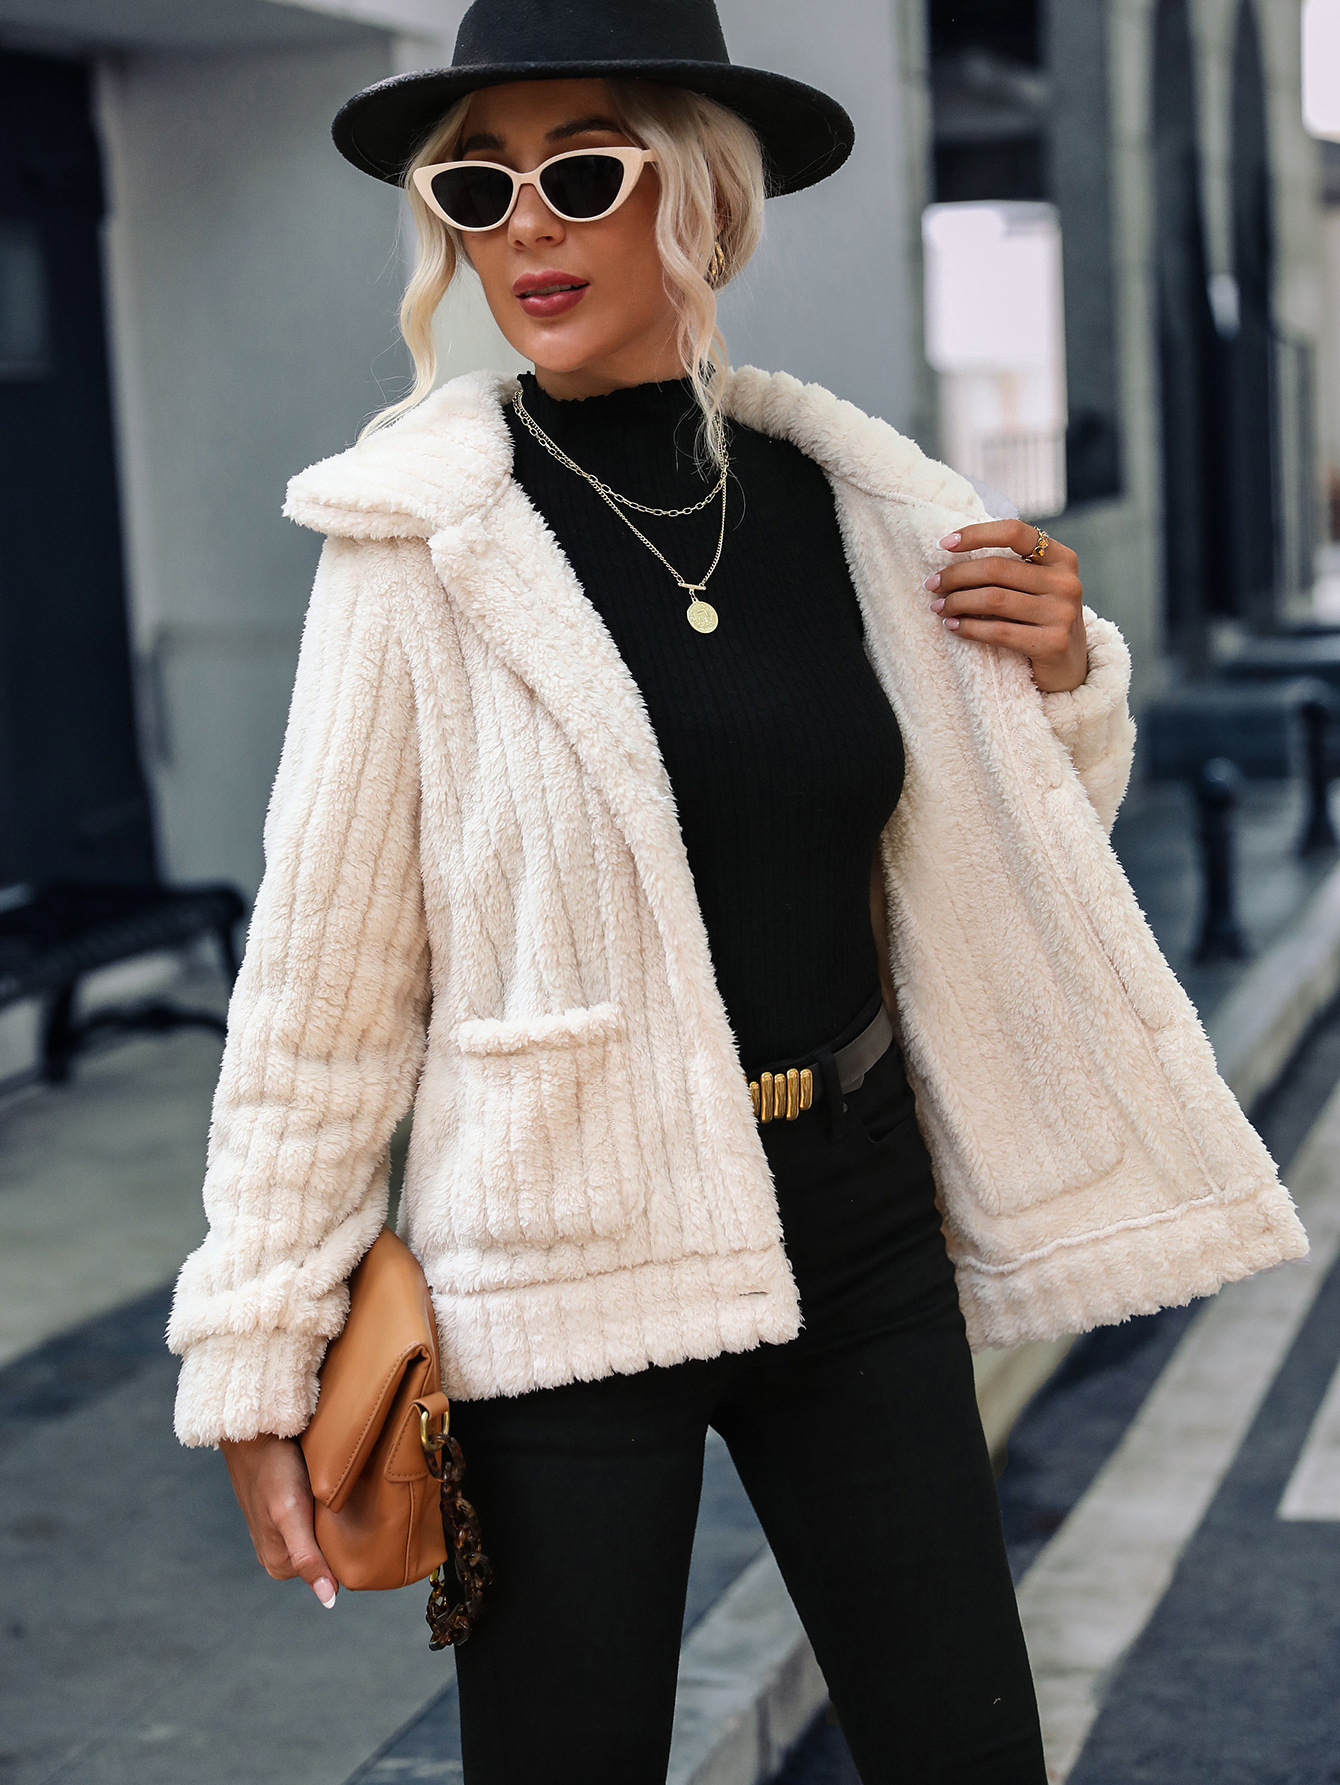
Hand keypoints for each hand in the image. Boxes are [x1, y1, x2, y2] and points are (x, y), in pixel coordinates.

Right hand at [221, 1433, 337, 1607]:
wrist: (255, 1433)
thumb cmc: (273, 1470)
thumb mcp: (291, 1514)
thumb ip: (307, 1558)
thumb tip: (329, 1601)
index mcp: (280, 1566)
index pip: (331, 1571)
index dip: (347, 1549)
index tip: (357, 1527)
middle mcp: (280, 1554)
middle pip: (327, 1554)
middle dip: (342, 1534)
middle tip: (347, 1505)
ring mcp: (283, 1533)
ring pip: (324, 1535)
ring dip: (334, 1519)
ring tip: (337, 1497)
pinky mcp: (287, 1513)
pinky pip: (316, 1520)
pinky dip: (327, 1509)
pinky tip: (329, 1494)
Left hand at [925, 520, 1087, 693]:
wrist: (1068, 668)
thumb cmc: (1041, 621)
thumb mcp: (1037, 587)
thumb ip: (1011, 568)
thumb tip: (953, 553)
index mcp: (1062, 559)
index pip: (1015, 532)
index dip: (976, 534)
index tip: (944, 544)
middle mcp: (1066, 582)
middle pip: (996, 568)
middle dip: (956, 575)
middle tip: (932, 585)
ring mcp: (1062, 613)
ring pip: (993, 599)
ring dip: (957, 602)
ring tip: (939, 608)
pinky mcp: (1053, 644)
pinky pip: (998, 631)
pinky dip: (969, 628)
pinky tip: (953, 626)